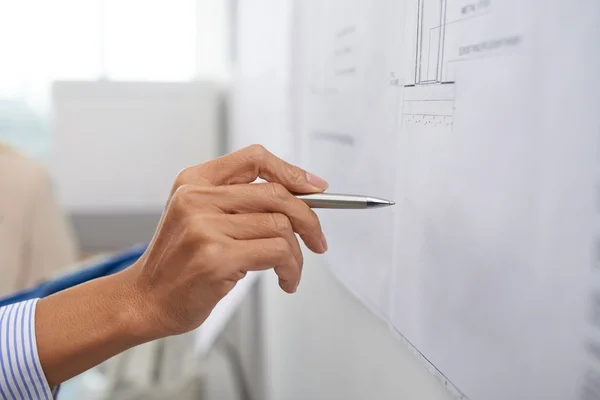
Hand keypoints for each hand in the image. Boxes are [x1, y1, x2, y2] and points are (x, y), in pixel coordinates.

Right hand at [124, 145, 328, 338]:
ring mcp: (205, 226)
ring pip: (281, 227)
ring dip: (297, 254)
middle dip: (309, 218)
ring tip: (290, 270)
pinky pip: (276, 253)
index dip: (291, 171)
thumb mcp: (198, 216)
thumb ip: (238, 201)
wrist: (146, 299)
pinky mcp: (216, 257)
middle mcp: (197, 198)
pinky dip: (291, 268)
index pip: (255, 158)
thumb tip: (299, 197)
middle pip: (277, 194)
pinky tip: (285, 280)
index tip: (315, 188)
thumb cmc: (178, 262)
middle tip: (317, 239)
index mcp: (194, 180)